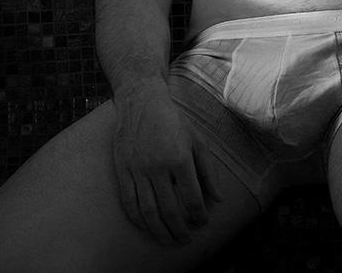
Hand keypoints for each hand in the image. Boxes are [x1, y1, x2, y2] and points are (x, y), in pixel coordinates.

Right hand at [112, 77, 222, 245]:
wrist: (141, 101)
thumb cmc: (172, 120)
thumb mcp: (196, 140)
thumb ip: (208, 170)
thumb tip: (219, 199)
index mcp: (179, 157)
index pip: (191, 198)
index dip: (199, 215)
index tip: (202, 223)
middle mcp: (158, 166)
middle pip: (169, 210)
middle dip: (180, 230)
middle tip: (186, 239)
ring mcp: (137, 169)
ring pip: (148, 211)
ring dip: (159, 231)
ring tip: (168, 240)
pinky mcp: (122, 170)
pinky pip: (129, 202)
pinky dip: (138, 220)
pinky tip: (147, 227)